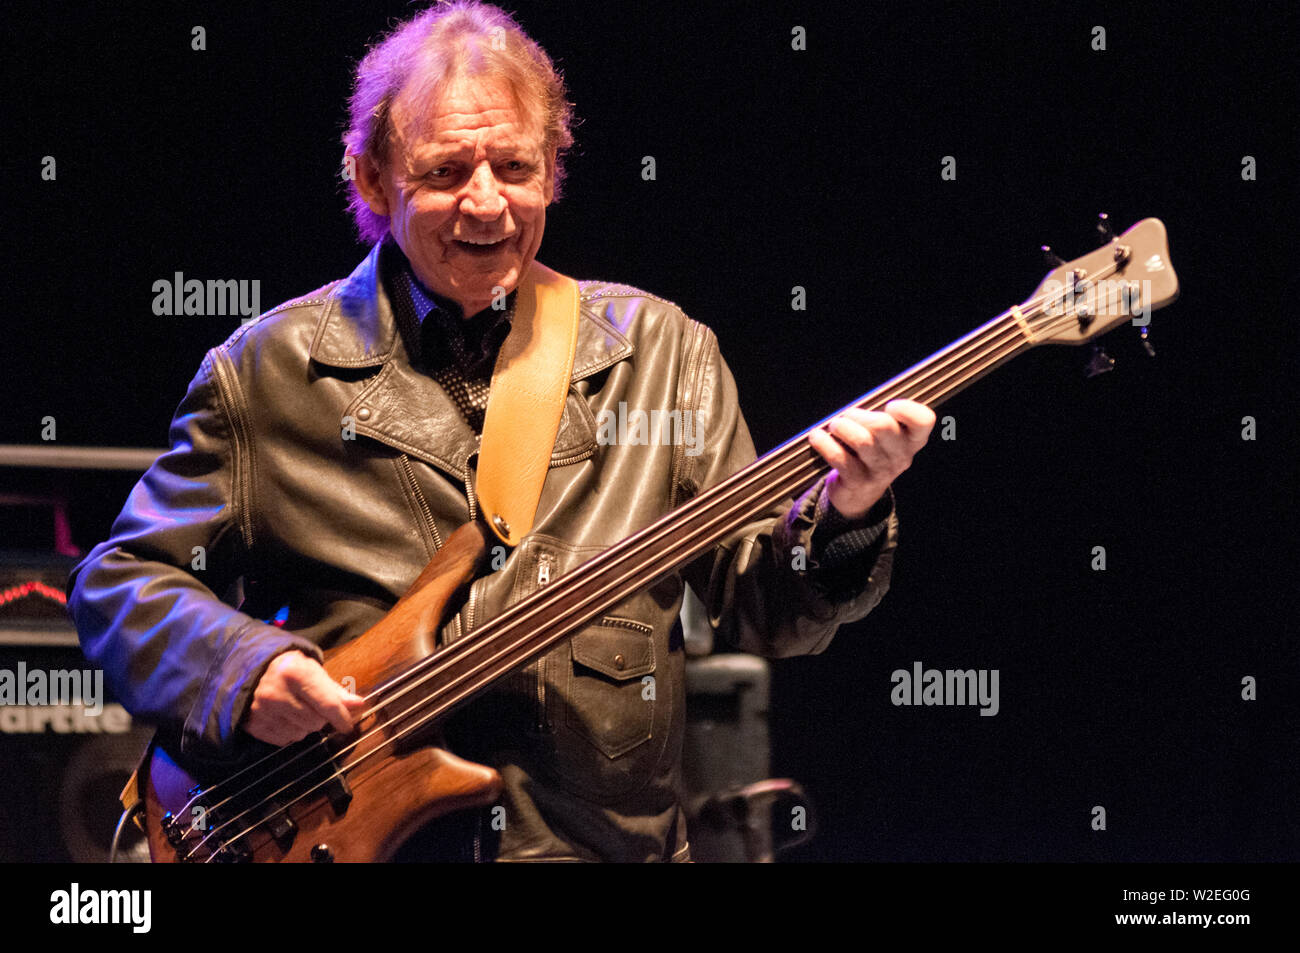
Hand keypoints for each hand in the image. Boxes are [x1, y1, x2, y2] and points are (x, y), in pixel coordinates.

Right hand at [242, 650, 367, 745]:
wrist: (252, 670)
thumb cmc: (290, 670)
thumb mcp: (313, 671)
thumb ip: (336, 690)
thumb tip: (358, 704)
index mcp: (295, 672)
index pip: (327, 704)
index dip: (342, 717)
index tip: (348, 725)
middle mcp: (276, 692)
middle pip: (316, 722)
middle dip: (321, 718)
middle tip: (314, 706)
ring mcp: (262, 710)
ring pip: (301, 734)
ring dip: (305, 726)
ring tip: (297, 709)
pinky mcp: (254, 725)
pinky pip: (284, 740)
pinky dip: (289, 732)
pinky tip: (284, 717)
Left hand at [807, 399, 935, 519]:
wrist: (859, 493)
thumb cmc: (872, 451)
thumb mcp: (885, 436)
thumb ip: (881, 416)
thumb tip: (858, 403)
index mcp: (912, 440)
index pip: (923, 420)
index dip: (907, 409)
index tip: (889, 406)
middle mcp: (901, 456)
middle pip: (882, 426)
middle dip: (858, 415)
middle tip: (846, 416)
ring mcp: (880, 471)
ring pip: (861, 440)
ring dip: (842, 427)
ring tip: (834, 426)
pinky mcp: (857, 482)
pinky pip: (840, 457)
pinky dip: (825, 443)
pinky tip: (817, 437)